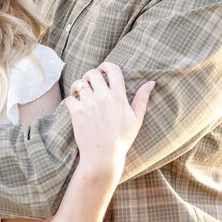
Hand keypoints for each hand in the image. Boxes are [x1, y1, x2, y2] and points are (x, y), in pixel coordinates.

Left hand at [66, 62, 153, 185]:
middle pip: (93, 73)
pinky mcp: (76, 112)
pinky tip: (75, 105)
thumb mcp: (136, 119)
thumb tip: (151, 82)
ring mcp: (89, 104)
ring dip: (79, 86)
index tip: (102, 70)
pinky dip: (71, 99)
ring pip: (79, 83)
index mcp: (119, 97)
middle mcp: (103, 97)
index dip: (106, 66)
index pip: (113, 69)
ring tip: (81, 93)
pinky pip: (70, 97)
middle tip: (90, 84)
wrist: (103, 156)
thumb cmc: (122, 138)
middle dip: (91, 75)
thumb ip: (142, 98)